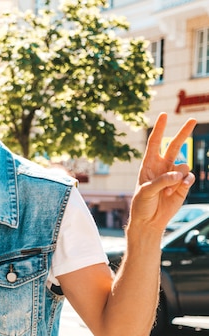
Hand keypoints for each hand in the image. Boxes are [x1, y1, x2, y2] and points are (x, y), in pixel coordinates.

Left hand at [131, 113, 196, 232]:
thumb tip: (178, 174)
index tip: (164, 115)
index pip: (154, 143)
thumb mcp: (145, 192)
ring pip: (183, 165)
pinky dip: (185, 183)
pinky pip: (189, 177)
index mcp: (148, 165)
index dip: (159, 129)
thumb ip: (161, 181)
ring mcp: (173, 175)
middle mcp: (162, 167)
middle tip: (193, 119)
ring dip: (177, 178)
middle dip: (183, 133)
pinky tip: (178, 190)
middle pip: (174, 146)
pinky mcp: (183, 185)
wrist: (149, 221)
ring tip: (166, 191)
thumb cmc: (141, 205)